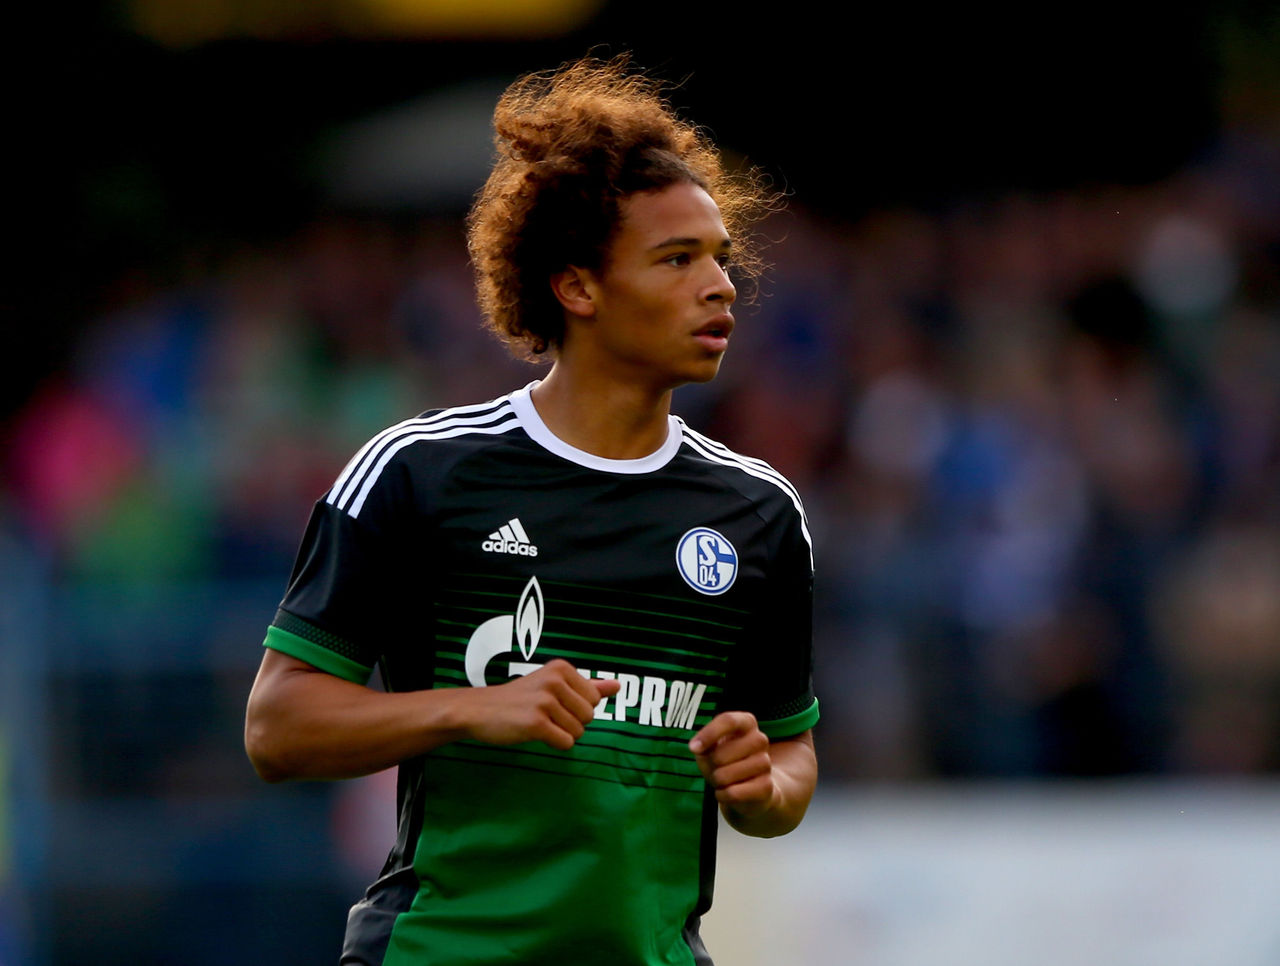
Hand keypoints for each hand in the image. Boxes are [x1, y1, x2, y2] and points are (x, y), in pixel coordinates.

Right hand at [461, 659, 620, 750]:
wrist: (479, 710)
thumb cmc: (519, 698)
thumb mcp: (553, 685)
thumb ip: (588, 686)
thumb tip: (618, 686)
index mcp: (562, 669)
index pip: (595, 699)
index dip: (577, 708)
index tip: (553, 703)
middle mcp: (555, 681)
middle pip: (589, 716)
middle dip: (571, 722)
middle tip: (545, 715)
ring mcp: (545, 702)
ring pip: (578, 732)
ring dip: (561, 734)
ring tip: (538, 723)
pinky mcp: (536, 724)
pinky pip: (566, 743)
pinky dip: (553, 743)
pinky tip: (535, 733)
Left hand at [689, 711, 777, 817]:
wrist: (749, 789)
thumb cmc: (725, 761)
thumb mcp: (710, 748)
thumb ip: (702, 744)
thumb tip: (696, 747)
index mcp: (746, 723)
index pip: (728, 720)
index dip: (709, 734)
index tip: (693, 748)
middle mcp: (760, 740)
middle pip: (722, 753)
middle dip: (711, 765)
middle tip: (715, 768)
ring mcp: (765, 763)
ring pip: (726, 776)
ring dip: (717, 782)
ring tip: (723, 781)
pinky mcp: (766, 787)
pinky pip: (733, 793)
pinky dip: (722, 795)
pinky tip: (726, 793)